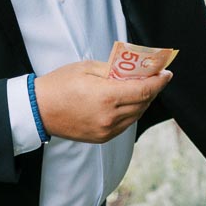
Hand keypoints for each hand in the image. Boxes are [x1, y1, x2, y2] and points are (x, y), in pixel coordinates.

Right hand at [33, 60, 171, 142]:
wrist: (39, 110)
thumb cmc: (60, 84)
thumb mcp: (87, 67)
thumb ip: (114, 70)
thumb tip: (134, 70)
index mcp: (107, 97)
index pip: (144, 90)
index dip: (159, 82)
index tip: (167, 73)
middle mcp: (110, 117)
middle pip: (143, 103)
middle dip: (153, 89)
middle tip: (156, 76)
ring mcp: (106, 130)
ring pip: (136, 115)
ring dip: (143, 101)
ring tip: (142, 87)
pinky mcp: (101, 138)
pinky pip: (125, 124)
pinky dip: (131, 112)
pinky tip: (127, 101)